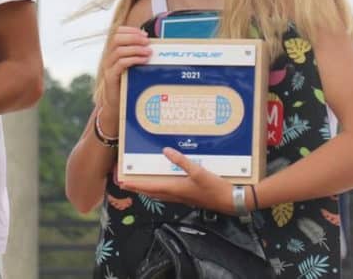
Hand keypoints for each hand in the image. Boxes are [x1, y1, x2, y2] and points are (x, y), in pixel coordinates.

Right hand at [98, 26, 150, 130]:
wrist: (117, 104)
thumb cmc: (129, 84)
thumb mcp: (133, 68)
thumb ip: (139, 56)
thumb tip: (155, 46)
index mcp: (114, 52)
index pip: (117, 33)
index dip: (130, 30)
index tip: (144, 34)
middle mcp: (109, 57)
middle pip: (117, 39)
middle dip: (133, 37)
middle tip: (147, 41)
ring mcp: (108, 67)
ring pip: (119, 50)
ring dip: (135, 48)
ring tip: (148, 52)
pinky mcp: (111, 77)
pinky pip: (120, 63)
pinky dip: (133, 59)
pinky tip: (143, 60)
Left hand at [121, 148, 235, 214]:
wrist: (231, 201)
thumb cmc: (215, 188)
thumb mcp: (199, 171)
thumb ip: (181, 161)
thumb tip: (166, 151)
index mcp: (175, 189)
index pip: (149, 187)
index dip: (135, 184)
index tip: (121, 182)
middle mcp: (175, 195)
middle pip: (150, 192)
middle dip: (137, 187)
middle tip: (124, 183)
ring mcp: (182, 198)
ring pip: (159, 194)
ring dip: (147, 189)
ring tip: (138, 184)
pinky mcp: (188, 197)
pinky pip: (168, 194)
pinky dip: (159, 189)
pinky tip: (162, 185)